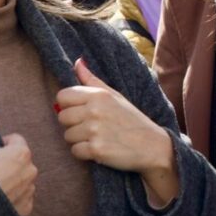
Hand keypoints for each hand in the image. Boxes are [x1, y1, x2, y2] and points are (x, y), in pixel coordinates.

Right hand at [0, 108, 36, 215]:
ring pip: (23, 179)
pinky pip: (22, 197)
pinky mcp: (27, 205)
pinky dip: (13, 197)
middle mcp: (31, 169)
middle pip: (21, 160)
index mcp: (21, 153)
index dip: (2, 144)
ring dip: (12, 179)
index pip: (16, 140)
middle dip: (8, 162)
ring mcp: (30, 189)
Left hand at [55, 58, 178, 207]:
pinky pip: (75, 151)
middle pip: (62, 117)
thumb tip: (78, 62)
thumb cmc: (132, 120)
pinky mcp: (96, 149)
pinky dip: (86, 154)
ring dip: (80, 140)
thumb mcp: (116, 96)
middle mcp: (95, 110)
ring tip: (99, 138)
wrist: (153, 146)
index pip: (62, 96)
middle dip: (74, 125)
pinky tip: (101, 149)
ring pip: (67, 136)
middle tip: (94, 128)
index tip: (83, 112)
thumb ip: (92, 80)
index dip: (70, 106)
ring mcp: (95, 130)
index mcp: (99, 95)